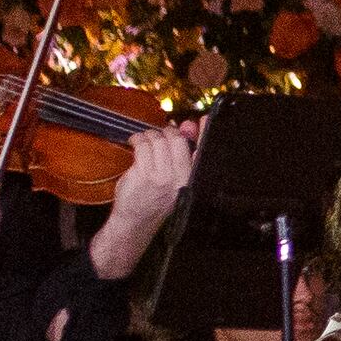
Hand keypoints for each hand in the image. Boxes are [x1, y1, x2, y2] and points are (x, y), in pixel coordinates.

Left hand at [86, 122, 203, 276]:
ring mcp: (162, 175)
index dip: (204, 132)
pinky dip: (137, 140)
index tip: (203, 120)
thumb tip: (187, 125)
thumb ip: (183, 152)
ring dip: (148, 136)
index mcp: (191, 177)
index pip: (203, 150)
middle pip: (176, 139)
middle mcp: (180, 177)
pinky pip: (142, 145)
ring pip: (157, 139)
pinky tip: (135, 143)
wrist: (136, 220)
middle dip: (165, 132)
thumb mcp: (175, 178)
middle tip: (158, 136)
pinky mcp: (144, 173)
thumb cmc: (155, 198)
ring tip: (144, 142)